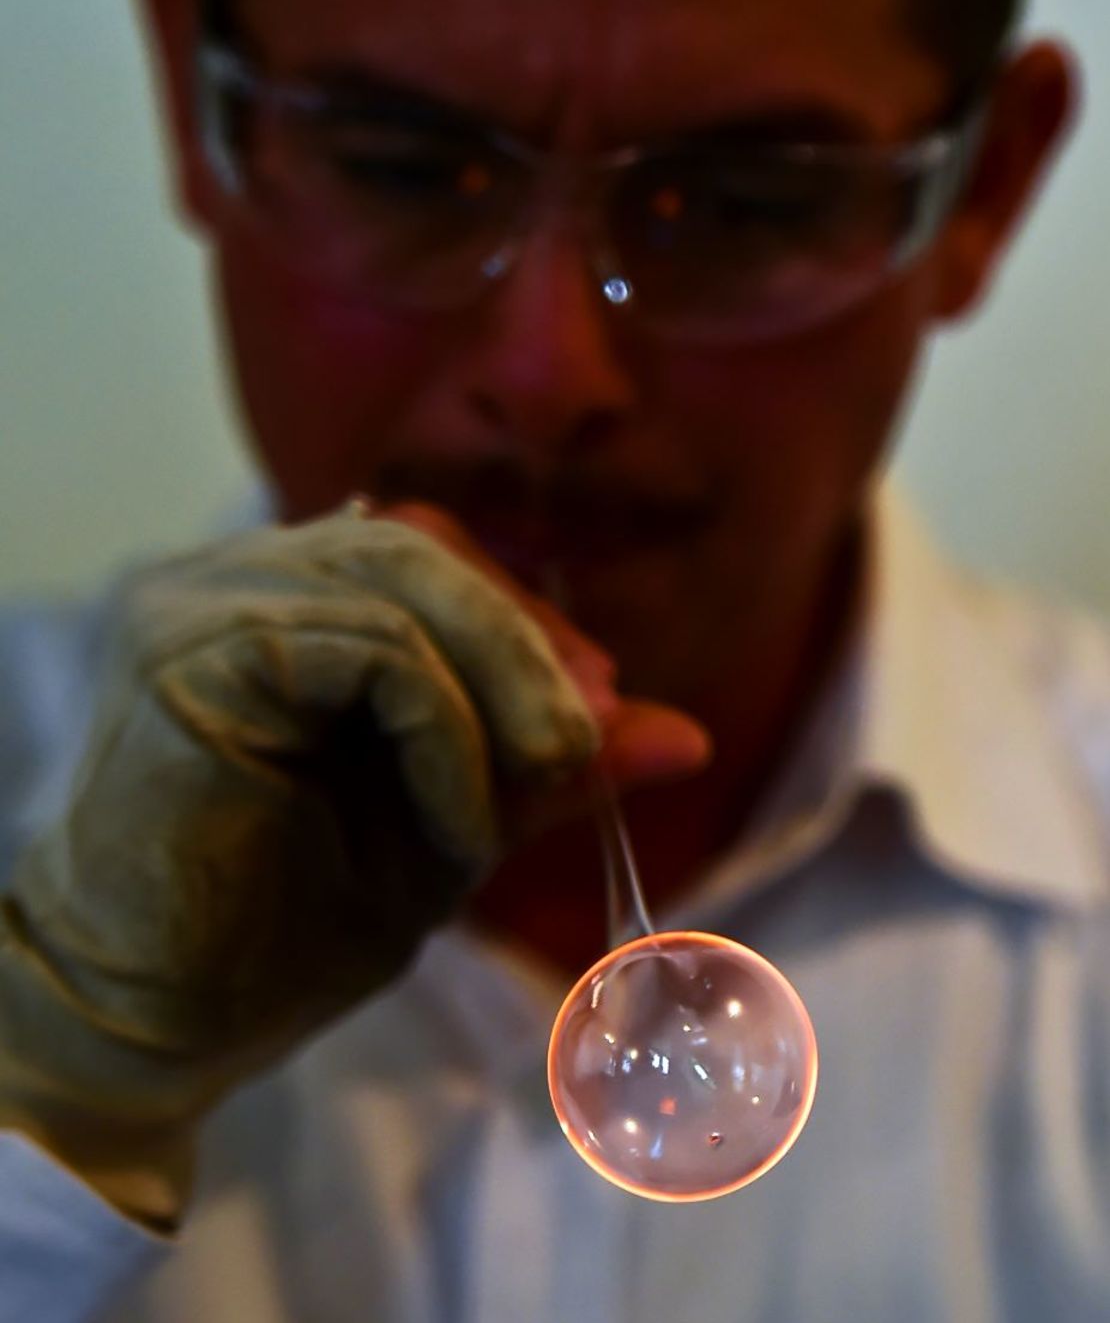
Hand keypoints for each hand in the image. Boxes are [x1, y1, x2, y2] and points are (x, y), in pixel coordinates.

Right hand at [0, 503, 686, 1227]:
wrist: (159, 1026)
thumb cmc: (293, 923)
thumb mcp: (453, 822)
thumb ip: (546, 766)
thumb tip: (686, 734)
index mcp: (277, 601)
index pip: (423, 547)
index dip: (521, 614)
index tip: (599, 706)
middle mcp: (227, 578)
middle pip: (415, 543)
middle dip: (527, 639)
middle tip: (585, 739)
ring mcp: (195, 604)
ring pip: (400, 580)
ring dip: (499, 683)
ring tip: (536, 782)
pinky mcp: (186, 655)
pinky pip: (365, 650)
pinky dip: (444, 730)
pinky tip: (459, 827)